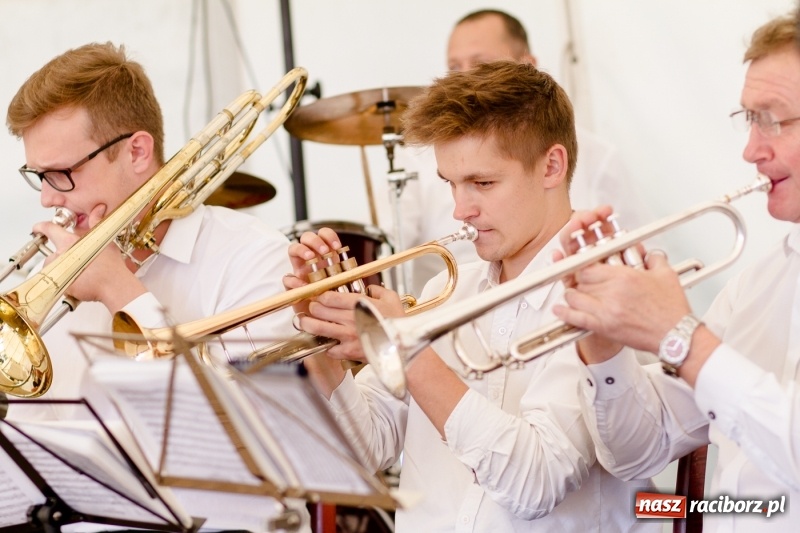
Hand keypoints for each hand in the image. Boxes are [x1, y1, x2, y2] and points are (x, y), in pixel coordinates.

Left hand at [32, 205, 145, 311]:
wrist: (114, 286)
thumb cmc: (111, 266)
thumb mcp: (106, 240)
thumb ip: (96, 223)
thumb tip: (98, 210)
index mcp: (69, 242)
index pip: (49, 229)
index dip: (42, 227)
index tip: (38, 227)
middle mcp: (61, 255)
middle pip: (52, 253)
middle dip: (61, 256)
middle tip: (77, 260)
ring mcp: (59, 271)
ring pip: (54, 268)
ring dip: (63, 269)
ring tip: (81, 272)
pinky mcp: (61, 285)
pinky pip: (59, 282)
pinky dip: (67, 282)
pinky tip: (81, 281)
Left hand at [294, 285, 403, 362]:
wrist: (403, 348)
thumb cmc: (399, 323)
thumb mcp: (392, 298)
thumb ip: (377, 290)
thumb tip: (369, 288)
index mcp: (359, 303)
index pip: (329, 297)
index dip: (320, 296)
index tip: (319, 297)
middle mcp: (350, 319)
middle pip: (319, 310)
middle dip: (313, 308)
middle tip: (312, 308)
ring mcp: (347, 336)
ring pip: (317, 328)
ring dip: (308, 324)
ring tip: (304, 322)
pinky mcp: (348, 352)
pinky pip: (328, 348)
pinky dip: (325, 345)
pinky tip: (326, 342)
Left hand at [553, 251, 691, 360]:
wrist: (676, 336)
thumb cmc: (672, 310)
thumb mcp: (666, 275)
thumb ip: (654, 259)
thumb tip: (648, 253)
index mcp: (625, 276)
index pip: (590, 265)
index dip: (584, 265)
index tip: (585, 267)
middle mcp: (612, 292)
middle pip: (580, 280)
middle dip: (578, 280)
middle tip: (581, 282)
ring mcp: (606, 310)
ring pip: (574, 296)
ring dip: (571, 294)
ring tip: (574, 294)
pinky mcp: (604, 326)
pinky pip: (576, 318)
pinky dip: (565, 313)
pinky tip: (559, 309)